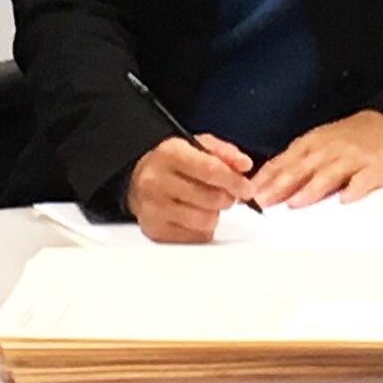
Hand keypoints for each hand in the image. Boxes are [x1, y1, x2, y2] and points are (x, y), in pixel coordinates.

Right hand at [125, 135, 254, 242]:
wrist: (136, 178)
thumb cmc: (171, 162)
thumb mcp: (195, 145)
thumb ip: (223, 152)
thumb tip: (244, 165)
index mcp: (169, 154)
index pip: (209, 170)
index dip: (233, 181)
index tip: (246, 188)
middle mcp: (157, 181)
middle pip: (210, 199)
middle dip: (226, 197)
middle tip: (225, 194)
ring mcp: (154, 209)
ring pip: (206, 221)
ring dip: (214, 214)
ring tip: (206, 203)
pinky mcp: (155, 231)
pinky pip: (196, 237)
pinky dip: (203, 228)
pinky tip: (194, 215)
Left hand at [247, 111, 382, 209]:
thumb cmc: (347, 140)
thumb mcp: (317, 145)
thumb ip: (294, 164)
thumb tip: (264, 185)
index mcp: (311, 144)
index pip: (284, 161)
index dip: (266, 177)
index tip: (248, 193)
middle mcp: (328, 149)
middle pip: (302, 167)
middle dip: (281, 184)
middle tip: (264, 201)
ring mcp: (352, 157)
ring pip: (329, 172)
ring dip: (311, 187)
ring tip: (296, 203)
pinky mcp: (374, 167)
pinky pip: (364, 178)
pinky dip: (355, 188)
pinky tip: (346, 199)